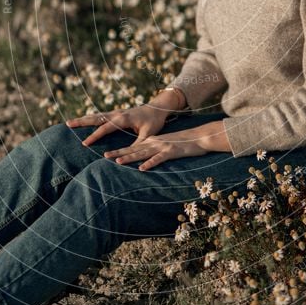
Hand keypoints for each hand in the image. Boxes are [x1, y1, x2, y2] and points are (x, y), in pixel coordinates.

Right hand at [65, 104, 168, 146]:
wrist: (158, 108)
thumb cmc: (154, 121)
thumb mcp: (148, 134)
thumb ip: (137, 145)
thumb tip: (126, 156)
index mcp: (123, 118)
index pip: (105, 128)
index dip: (94, 136)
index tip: (84, 143)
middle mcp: (117, 113)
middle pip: (96, 117)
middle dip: (82, 121)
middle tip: (68, 123)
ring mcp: (116, 112)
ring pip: (97, 115)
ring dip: (84, 119)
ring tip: (70, 122)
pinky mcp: (117, 113)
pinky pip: (101, 116)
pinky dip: (91, 118)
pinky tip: (84, 121)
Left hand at [103, 120, 231, 170]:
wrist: (200, 136)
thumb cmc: (184, 143)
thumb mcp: (167, 147)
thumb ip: (156, 152)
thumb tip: (145, 159)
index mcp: (153, 141)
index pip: (134, 146)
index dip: (120, 150)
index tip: (107, 154)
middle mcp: (155, 142)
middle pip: (134, 149)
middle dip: (119, 153)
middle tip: (105, 156)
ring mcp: (163, 146)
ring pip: (143, 153)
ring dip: (131, 157)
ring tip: (118, 161)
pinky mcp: (172, 151)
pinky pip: (159, 158)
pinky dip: (150, 163)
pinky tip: (142, 168)